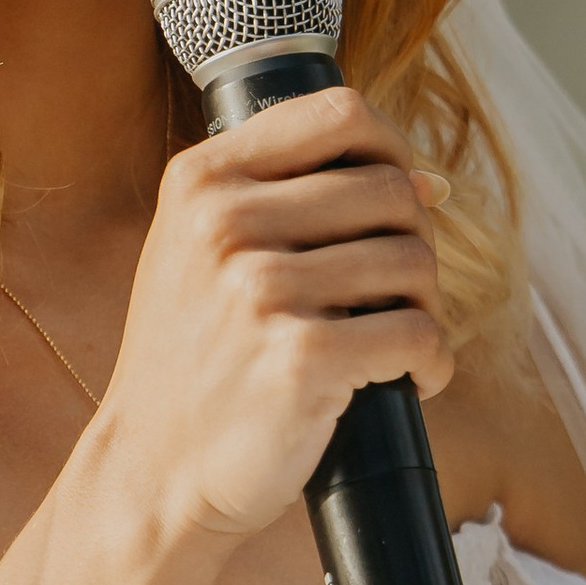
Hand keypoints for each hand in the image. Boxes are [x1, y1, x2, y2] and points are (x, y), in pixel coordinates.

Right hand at [100, 86, 450, 546]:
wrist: (155, 470)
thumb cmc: (195, 360)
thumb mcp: (203, 252)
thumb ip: (292, 197)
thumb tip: (431, 178)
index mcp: (201, 181)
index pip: (339, 114)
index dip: (392, 149)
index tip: (399, 198)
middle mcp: (225, 224)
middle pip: (391, 190)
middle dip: (415, 242)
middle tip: (397, 294)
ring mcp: (261, 290)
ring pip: (414, 261)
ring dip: (425, 308)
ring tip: (395, 342)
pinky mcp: (302, 357)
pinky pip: (418, 333)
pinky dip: (430, 363)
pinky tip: (407, 381)